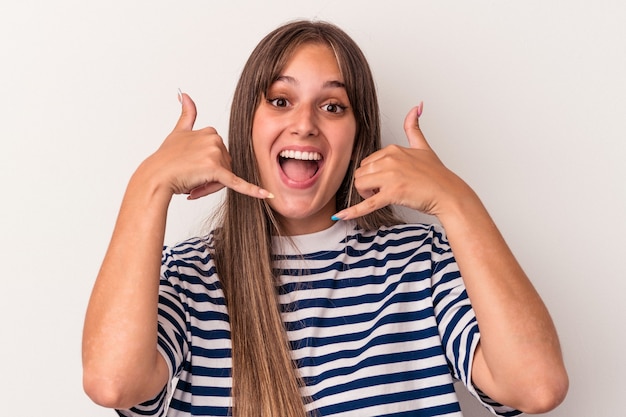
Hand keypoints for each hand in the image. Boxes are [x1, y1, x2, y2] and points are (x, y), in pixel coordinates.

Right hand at [141, 92, 271, 199]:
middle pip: (225, 166)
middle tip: (191, 179)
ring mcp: (215, 154)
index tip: (190, 168)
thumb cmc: (165, 159)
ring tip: (193, 184)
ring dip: (210, 185)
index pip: (220, 155)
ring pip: (225, 177)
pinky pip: (238, 183)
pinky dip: (252, 190)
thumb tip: (184, 94)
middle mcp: (215, 139)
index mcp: (210, 131)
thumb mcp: (178, 132)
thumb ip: (186, 114)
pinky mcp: (217, 171)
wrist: (156, 177)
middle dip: (210, 177)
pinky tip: (266, 195)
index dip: (207, 166)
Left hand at [333, 104, 472, 219]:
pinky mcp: (393, 193)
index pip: (366, 162)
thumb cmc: (437, 175)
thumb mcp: (423, 147)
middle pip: (360, 173)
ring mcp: (391, 176)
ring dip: (365, 194)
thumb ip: (414, 127)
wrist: (449, 193)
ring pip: (360, 184)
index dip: (371, 174)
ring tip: (380, 196)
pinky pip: (367, 203)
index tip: (383, 180)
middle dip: (366, 184)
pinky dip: (353, 211)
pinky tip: (341, 216)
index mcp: (393, 149)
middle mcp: (390, 160)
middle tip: (381, 191)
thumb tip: (416, 106)